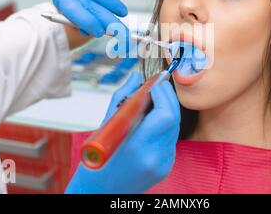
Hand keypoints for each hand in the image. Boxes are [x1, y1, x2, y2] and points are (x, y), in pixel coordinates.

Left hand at [52, 0, 127, 37]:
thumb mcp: (75, 8)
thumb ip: (86, 21)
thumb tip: (101, 32)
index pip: (73, 12)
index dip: (87, 23)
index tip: (100, 32)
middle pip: (89, 4)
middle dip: (107, 19)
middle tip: (121, 31)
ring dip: (112, 3)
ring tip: (121, 12)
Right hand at [65, 72, 180, 193]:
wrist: (101, 193)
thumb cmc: (96, 160)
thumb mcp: (104, 127)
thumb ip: (122, 99)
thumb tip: (136, 77)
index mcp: (137, 147)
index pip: (165, 114)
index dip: (163, 94)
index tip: (154, 83)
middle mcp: (155, 157)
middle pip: (174, 118)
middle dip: (167, 97)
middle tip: (156, 86)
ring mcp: (163, 164)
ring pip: (174, 127)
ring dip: (166, 109)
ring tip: (151, 102)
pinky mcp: (166, 167)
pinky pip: (170, 139)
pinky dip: (163, 125)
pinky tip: (150, 122)